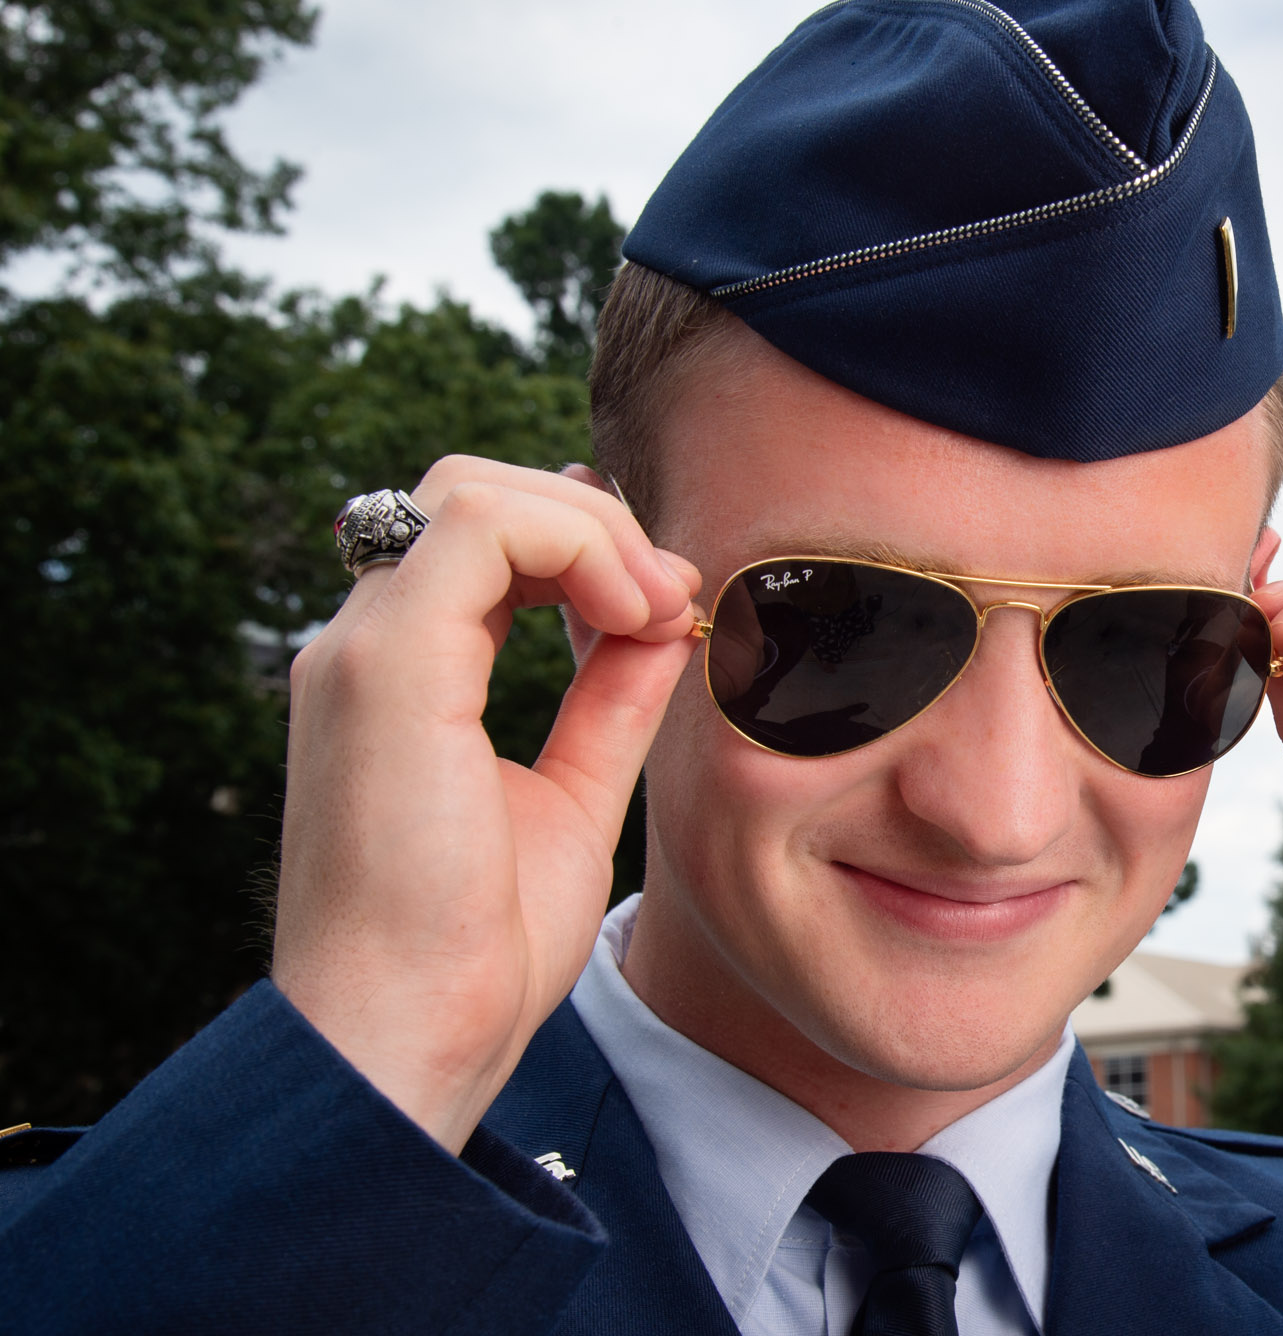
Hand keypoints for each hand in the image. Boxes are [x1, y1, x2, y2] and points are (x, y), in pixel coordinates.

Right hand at [273, 458, 701, 1152]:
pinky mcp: (384, 663)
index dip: (588, 549)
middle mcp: (368, 649)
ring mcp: (366, 649)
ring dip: (594, 526)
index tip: (670, 611)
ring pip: (473, 490)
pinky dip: (578, 543)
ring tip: (661, 605)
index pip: (486, 547)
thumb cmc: (478, 950)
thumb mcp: (573, 799)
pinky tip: (635, 616)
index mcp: (402, 679)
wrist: (412, 1034)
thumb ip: (608, 704)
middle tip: (674, 596)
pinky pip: (481, 525)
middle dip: (595, 520)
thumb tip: (662, 625)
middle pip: (474, 495)